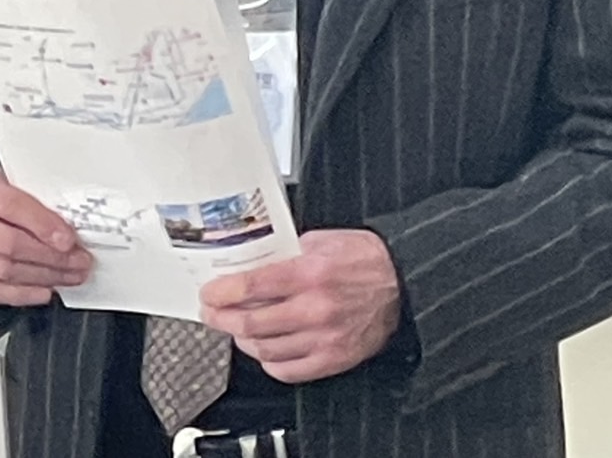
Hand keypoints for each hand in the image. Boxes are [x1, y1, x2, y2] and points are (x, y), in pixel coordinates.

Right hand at [0, 166, 91, 305]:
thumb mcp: (9, 181)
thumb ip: (34, 199)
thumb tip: (69, 226)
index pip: (11, 206)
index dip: (43, 225)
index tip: (69, 239)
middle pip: (10, 244)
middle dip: (51, 257)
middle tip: (78, 261)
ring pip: (5, 271)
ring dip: (43, 277)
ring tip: (68, 276)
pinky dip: (22, 294)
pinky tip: (43, 290)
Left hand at [199, 229, 400, 382]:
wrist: (403, 282)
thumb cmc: (365, 257)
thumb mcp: (321, 239)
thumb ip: (286, 251)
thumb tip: (255, 262)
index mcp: (310, 273)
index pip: (252, 287)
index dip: (222, 292)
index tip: (208, 293)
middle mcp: (315, 308)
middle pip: (252, 322)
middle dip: (222, 318)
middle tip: (212, 313)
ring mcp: (324, 338)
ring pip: (266, 349)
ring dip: (243, 340)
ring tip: (236, 329)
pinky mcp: (334, 359)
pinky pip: (290, 370)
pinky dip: (269, 363)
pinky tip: (264, 352)